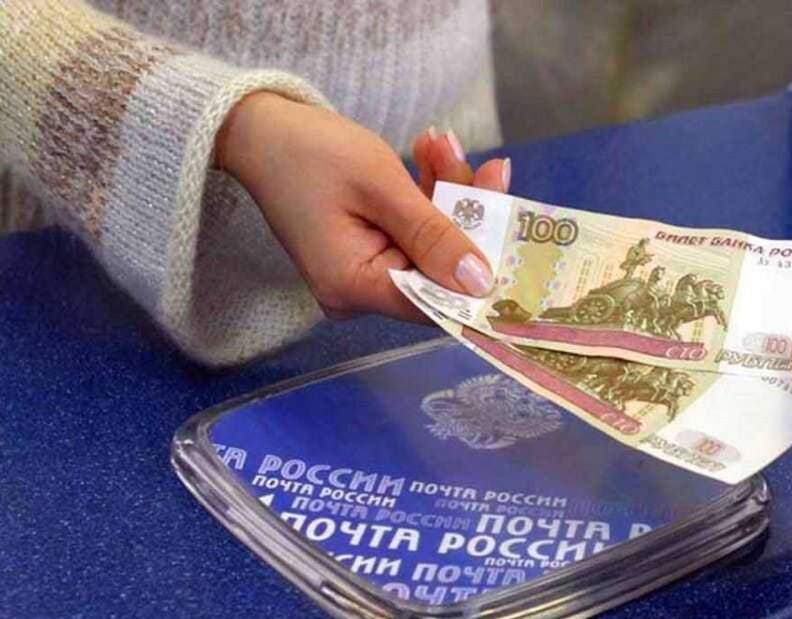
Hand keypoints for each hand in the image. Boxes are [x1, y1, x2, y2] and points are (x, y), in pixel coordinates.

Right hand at [216, 92, 509, 319]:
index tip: (522, 242)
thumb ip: (434, 235)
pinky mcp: (368, 250)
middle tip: (493, 166)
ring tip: (444, 142)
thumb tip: (481, 283)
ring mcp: (364, 272)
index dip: (484, 276)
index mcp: (356, 288)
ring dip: (449, 193)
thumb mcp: (380, 187)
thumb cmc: (309, 152)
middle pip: (439, 269)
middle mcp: (360, 293)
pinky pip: (413, 232)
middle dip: (469, 215)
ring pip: (431, 244)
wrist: (254, 128)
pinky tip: (431, 152)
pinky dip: (427, 194)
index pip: (438, 302)